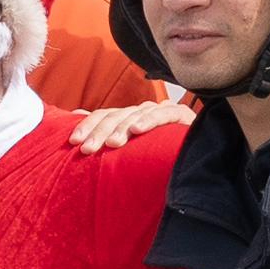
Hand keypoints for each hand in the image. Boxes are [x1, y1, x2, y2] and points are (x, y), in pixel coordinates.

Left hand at [68, 98, 195, 154]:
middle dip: (99, 132)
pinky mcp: (180, 116)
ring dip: (122, 129)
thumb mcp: (127, 152)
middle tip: (87, 150)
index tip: (74, 143)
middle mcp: (141, 111)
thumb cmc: (156, 157)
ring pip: (135, 115)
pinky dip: (149, 121)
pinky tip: (137, 130)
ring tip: (111, 144)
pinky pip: (162, 115)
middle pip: (116, 115)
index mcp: (128, 118)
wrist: (196, 157)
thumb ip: (105, 136)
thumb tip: (75, 117)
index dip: (88, 126)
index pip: (104, 115)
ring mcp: (160, 111)